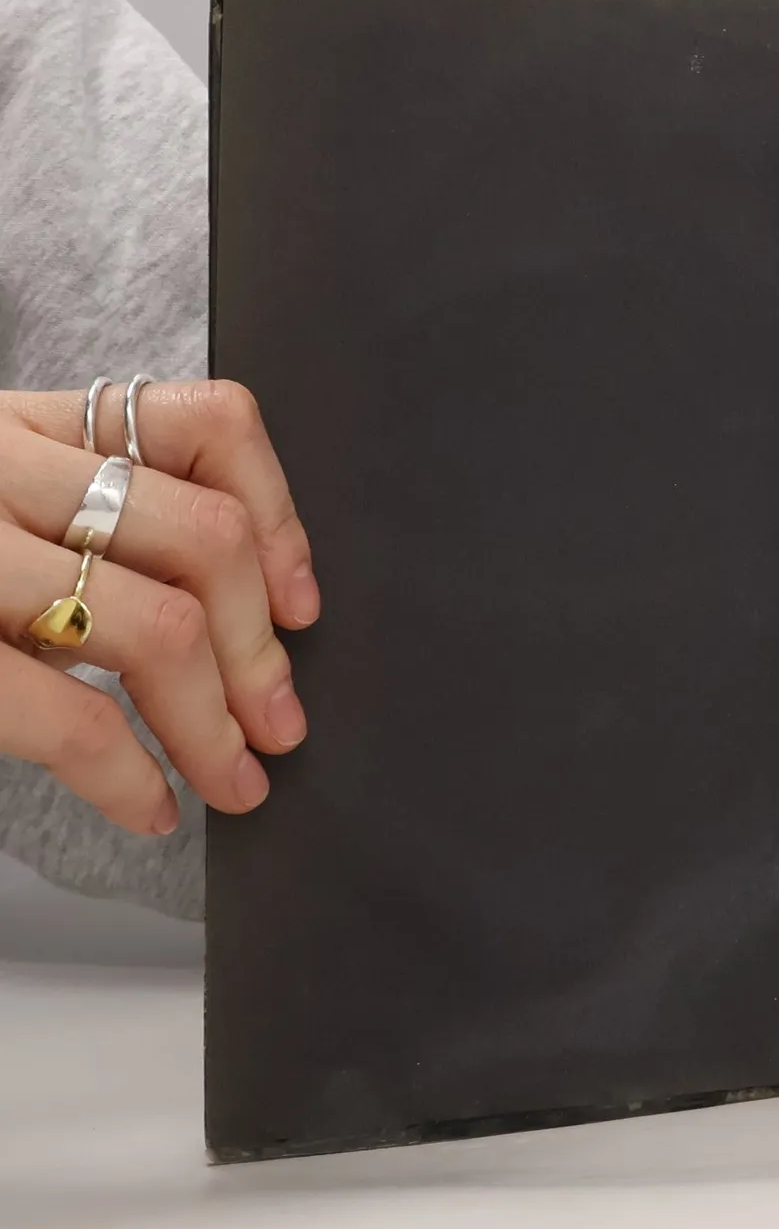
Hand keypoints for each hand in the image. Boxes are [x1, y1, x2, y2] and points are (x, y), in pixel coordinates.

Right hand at [0, 380, 317, 833]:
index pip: (207, 424)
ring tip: (235, 779)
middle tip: (281, 725)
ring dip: (216, 724)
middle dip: (262, 652)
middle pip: (203, 541)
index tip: (301, 604)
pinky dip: (131, 774)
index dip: (282, 518)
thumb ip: (82, 509)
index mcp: (24, 423)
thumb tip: (245, 611)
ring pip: (154, 627)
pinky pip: (66, 714)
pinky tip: (153, 805)